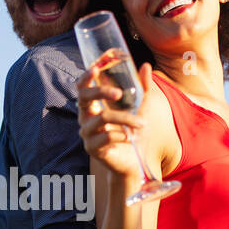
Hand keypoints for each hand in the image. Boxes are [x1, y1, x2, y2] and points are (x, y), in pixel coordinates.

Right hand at [77, 60, 146, 178]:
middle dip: (100, 91)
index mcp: (93, 106)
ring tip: (142, 123)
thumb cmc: (133, 132)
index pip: (83, 87)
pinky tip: (130, 138)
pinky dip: (121, 135)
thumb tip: (145, 66)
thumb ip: (142, 88)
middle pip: (84, 98)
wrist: (134, 162)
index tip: (96, 67)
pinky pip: (106, 136)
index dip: (86, 77)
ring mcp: (87, 134)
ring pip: (102, 118)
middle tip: (119, 93)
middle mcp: (86, 117)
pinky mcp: (92, 149)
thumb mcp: (140, 108)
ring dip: (125, 118)